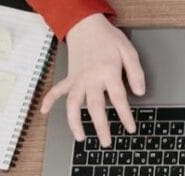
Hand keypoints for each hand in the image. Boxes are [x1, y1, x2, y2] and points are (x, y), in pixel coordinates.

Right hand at [41, 14, 144, 147]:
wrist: (86, 25)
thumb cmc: (108, 38)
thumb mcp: (129, 51)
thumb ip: (135, 73)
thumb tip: (140, 92)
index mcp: (108, 72)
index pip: (118, 98)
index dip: (125, 115)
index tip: (130, 129)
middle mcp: (90, 78)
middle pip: (94, 106)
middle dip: (100, 126)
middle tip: (106, 142)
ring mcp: (78, 78)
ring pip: (73, 103)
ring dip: (74, 121)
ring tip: (80, 138)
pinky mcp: (70, 77)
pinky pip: (58, 90)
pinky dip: (49, 101)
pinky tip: (45, 112)